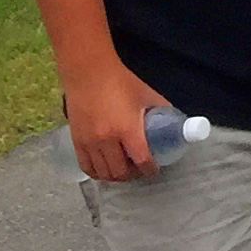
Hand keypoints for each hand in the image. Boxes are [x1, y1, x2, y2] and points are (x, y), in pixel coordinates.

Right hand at [64, 61, 172, 182]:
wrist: (89, 74)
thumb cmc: (121, 82)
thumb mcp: (147, 94)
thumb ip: (160, 109)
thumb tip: (174, 120)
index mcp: (128, 129)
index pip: (142, 159)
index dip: (150, 169)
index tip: (154, 170)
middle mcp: (107, 141)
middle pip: (120, 172)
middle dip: (132, 174)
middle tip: (139, 169)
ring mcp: (89, 143)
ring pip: (103, 173)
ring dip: (115, 176)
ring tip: (123, 170)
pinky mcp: (76, 142)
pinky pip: (86, 167)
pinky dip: (97, 173)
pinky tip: (104, 170)